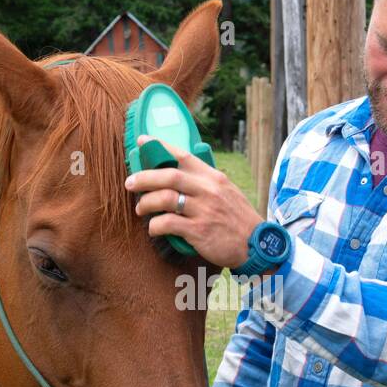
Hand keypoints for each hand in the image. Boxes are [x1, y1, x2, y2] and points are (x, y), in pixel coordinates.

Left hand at [124, 135, 263, 269]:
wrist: (257, 245)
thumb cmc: (238, 220)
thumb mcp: (227, 192)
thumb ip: (205, 184)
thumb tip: (178, 178)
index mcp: (214, 177)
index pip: (184, 155)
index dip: (160, 147)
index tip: (142, 141)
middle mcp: (208, 190)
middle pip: (169, 175)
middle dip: (144, 177)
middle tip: (130, 183)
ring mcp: (203, 210)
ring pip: (165, 199)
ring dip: (146, 203)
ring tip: (140, 209)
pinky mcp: (199, 231)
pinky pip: (168, 224)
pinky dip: (155, 226)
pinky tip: (153, 229)